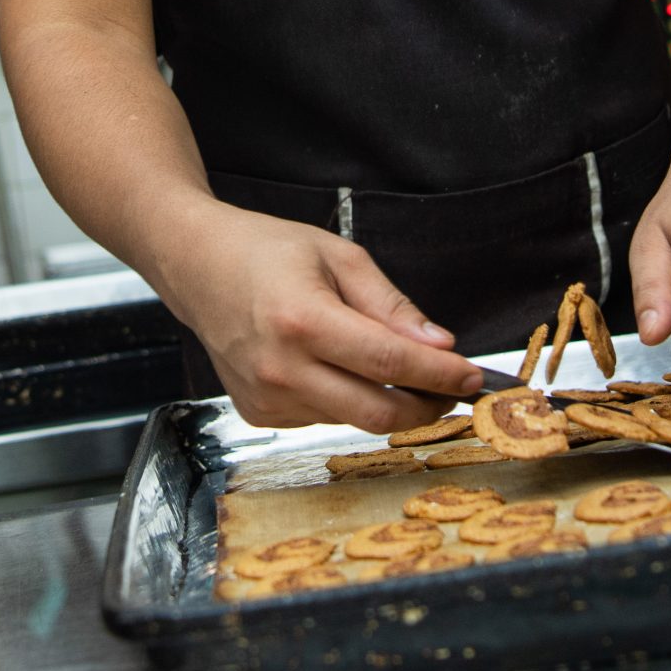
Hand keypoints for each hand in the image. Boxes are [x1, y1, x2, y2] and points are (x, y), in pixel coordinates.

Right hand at [150, 203, 481, 432]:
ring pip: (354, 419)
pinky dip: (346, 399)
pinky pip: (324, 418)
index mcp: (303, 320)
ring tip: (388, 364)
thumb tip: (440, 346)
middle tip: (452, 389)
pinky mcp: (258, 414)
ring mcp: (266, 398)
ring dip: (386, 400)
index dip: (440, 374)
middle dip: (427, 405)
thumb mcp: (338, 257)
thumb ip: (391, 305)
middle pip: (378, 413)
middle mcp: (280, 368)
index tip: (473, 375)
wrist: (196, 267)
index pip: (390, 362)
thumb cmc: (265, 251)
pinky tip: (334, 366)